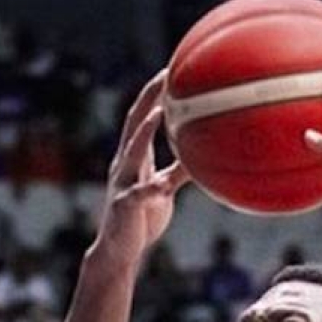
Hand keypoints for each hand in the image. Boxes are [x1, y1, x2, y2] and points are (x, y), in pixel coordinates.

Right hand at [91, 72, 188, 269]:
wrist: (119, 250)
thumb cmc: (142, 220)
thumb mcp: (163, 191)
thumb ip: (178, 171)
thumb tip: (201, 155)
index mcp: (134, 158)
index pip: (141, 117)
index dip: (154, 94)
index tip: (171, 70)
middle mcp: (124, 164)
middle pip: (134, 122)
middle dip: (148, 97)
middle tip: (165, 75)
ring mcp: (122, 183)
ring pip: (132, 151)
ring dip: (145, 131)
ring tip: (159, 113)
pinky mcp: (124, 206)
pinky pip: (137, 195)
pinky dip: (149, 188)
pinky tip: (160, 186)